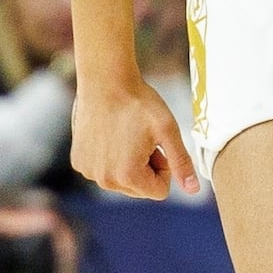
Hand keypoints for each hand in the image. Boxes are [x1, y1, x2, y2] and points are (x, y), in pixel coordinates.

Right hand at [71, 73, 198, 198]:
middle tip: (141, 138)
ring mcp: (88, 171)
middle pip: (139, 188)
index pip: (159, 191)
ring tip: (125, 135)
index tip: (157, 145)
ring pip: (121, 180)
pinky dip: (110, 157)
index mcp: (128, 176)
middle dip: (146, 168)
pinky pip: (103, 170)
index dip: (164, 167)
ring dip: (128, 163)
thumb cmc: (139, 103)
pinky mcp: (78, 162)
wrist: (105, 81)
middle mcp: (105, 180)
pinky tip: (109, 134)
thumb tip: (193, 190)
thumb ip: (181, 162)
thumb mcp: (168, 130)